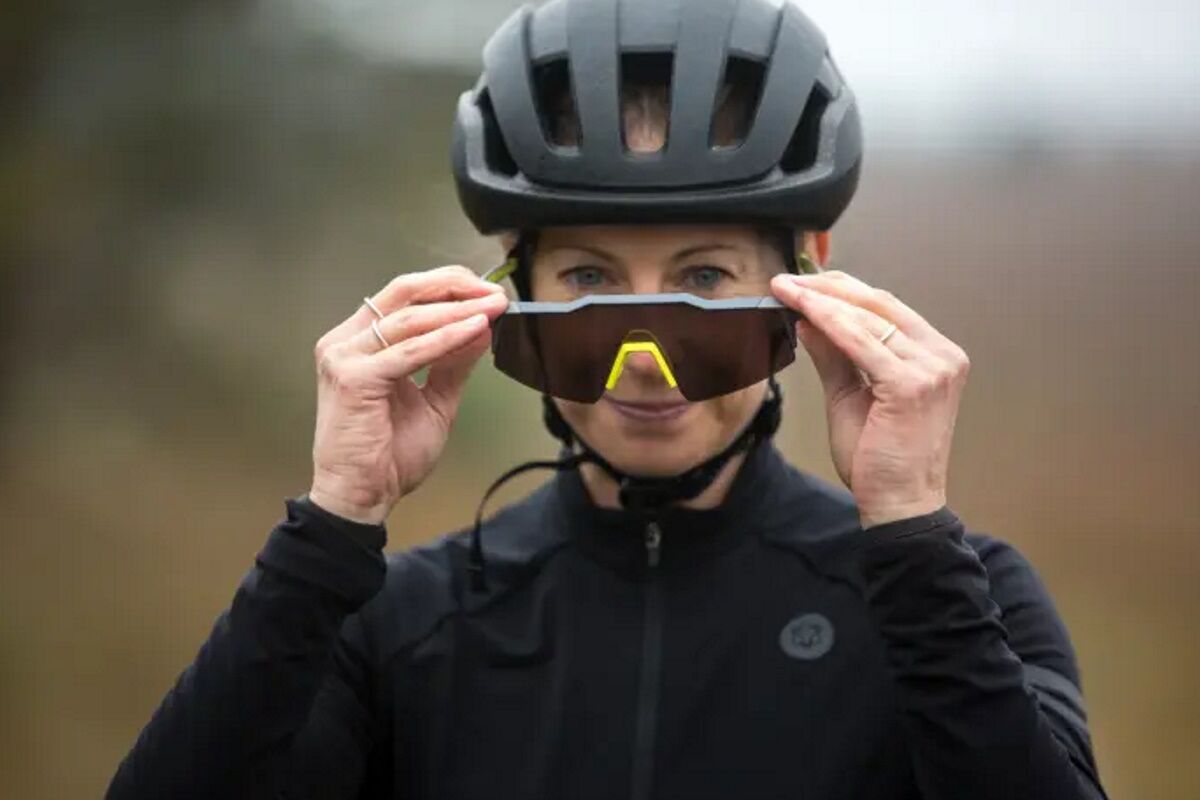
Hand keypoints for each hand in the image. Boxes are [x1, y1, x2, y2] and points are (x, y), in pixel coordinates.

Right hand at [308, 266, 508, 523]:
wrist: (363, 497)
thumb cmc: (389, 455)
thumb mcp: (435, 400)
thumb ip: (454, 362)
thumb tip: (481, 326)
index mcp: (361, 342)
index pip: (406, 295)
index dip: (449, 286)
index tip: (488, 292)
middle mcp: (347, 342)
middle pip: (403, 292)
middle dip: (455, 286)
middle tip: (494, 292)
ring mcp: (345, 357)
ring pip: (410, 318)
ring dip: (457, 310)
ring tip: (492, 307)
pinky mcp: (353, 378)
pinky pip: (409, 351)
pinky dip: (446, 338)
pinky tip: (474, 329)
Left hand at [770, 270, 969, 528]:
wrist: (898, 503)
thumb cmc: (879, 458)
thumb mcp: (849, 395)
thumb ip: (833, 356)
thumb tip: (807, 319)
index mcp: (934, 354)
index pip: (885, 308)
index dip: (841, 289)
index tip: (802, 281)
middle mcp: (941, 355)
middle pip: (879, 304)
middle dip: (828, 287)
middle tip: (788, 279)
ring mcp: (933, 368)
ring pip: (868, 318)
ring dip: (822, 300)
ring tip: (787, 290)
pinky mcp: (913, 384)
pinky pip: (862, 342)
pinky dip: (829, 322)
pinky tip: (803, 312)